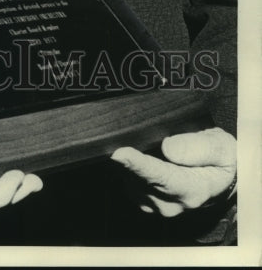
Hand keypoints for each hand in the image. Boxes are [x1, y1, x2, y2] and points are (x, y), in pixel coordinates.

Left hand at [111, 127, 235, 216]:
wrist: (222, 178)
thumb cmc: (222, 159)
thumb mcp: (222, 148)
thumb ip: (199, 148)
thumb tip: (168, 148)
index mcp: (192, 190)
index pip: (160, 177)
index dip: (138, 165)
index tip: (119, 154)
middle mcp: (172, 203)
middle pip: (138, 180)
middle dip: (126, 160)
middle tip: (122, 137)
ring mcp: (156, 204)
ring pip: (129, 181)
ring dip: (127, 164)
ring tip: (140, 144)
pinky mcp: (145, 200)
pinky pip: (127, 182)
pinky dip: (127, 168)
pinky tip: (136, 156)